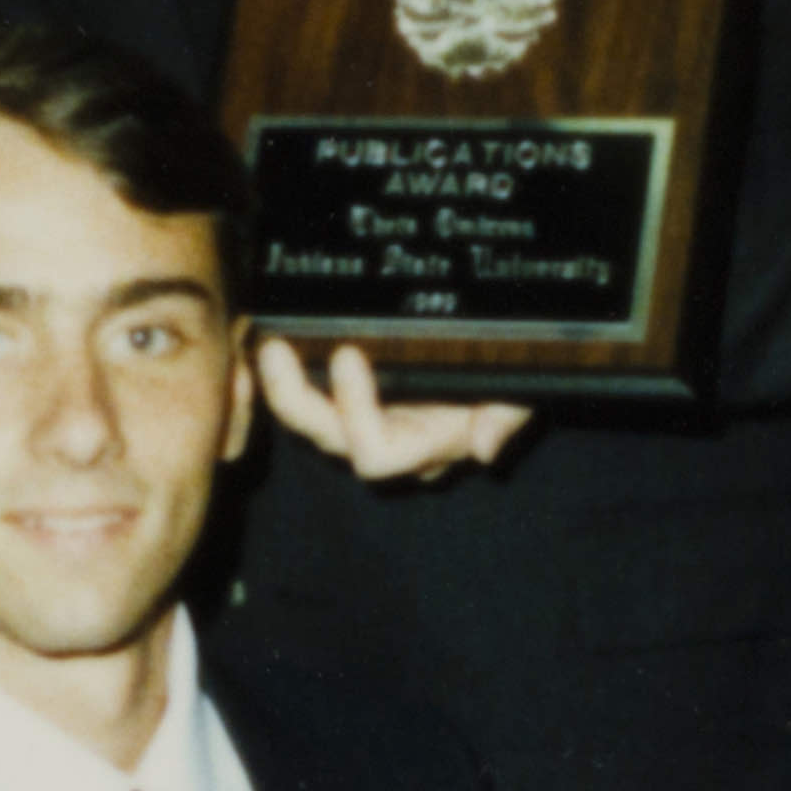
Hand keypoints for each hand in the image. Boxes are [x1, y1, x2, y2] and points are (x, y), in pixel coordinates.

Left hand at [251, 339, 531, 489]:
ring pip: (309, 422)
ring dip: (281, 387)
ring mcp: (365, 422)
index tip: (347, 353)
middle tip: (276, 349)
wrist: (508, 363)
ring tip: (267, 342)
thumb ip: (508, 417)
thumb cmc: (513, 375)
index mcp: (428, 444)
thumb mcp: (523, 389)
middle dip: (294, 398)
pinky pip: (308, 399)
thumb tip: (485, 447)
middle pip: (328, 439)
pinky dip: (286, 376)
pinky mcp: (349, 398)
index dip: (356, 410)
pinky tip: (270, 339)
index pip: (378, 451)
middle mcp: (390, 442)